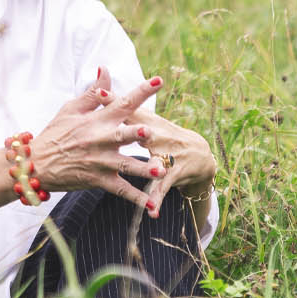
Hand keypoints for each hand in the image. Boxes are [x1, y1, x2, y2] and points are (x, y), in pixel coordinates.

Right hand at [27, 67, 161, 212]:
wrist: (36, 164)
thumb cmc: (56, 133)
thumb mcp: (72, 108)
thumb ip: (94, 91)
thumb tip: (106, 68)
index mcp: (97, 119)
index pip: (122, 102)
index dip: (140, 91)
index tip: (159, 81)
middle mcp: (101, 139)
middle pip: (123, 134)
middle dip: (136, 133)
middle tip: (150, 132)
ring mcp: (100, 162)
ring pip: (126, 165)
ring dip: (143, 168)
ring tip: (160, 170)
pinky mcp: (98, 180)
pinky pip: (120, 190)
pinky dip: (136, 198)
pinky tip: (151, 205)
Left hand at [87, 76, 217, 217]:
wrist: (198, 154)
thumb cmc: (162, 135)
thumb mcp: (144, 120)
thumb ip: (119, 104)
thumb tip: (98, 84)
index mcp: (146, 122)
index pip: (128, 108)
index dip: (113, 100)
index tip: (98, 93)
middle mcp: (158, 136)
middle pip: (143, 131)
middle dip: (132, 130)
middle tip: (117, 131)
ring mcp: (168, 156)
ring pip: (156, 163)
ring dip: (150, 169)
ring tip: (147, 174)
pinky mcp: (173, 175)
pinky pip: (162, 189)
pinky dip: (156, 201)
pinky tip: (152, 213)